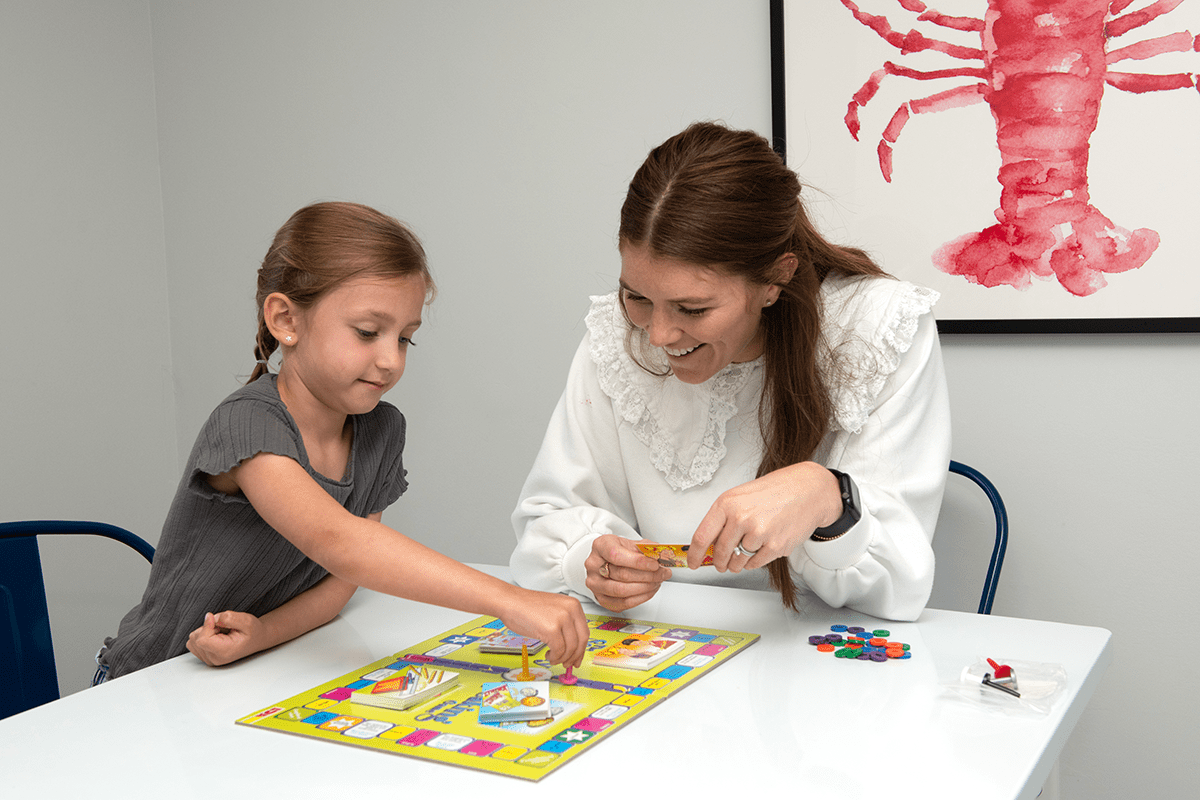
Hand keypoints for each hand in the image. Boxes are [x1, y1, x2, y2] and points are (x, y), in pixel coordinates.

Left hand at [186, 610, 265, 666]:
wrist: (256, 640)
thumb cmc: (253, 631)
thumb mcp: (246, 620)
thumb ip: (229, 618)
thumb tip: (212, 618)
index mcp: (224, 652)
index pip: (202, 640)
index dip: (206, 626)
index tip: (216, 619)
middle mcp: (214, 659)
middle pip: (196, 638)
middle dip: (207, 627)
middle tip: (224, 628)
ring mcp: (208, 659)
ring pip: (193, 639)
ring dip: (205, 631)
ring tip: (221, 632)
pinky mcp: (204, 656)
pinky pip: (193, 642)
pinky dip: (202, 636)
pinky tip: (215, 636)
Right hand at [494, 588, 588, 668]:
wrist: (510, 601)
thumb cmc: (527, 606)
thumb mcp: (554, 610)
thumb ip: (566, 624)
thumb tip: (573, 646)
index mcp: (574, 604)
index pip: (584, 631)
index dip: (581, 648)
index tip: (577, 657)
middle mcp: (571, 610)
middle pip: (581, 641)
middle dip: (575, 656)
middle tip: (568, 664)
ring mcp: (562, 619)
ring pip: (570, 648)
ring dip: (562, 658)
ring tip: (553, 658)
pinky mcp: (551, 629)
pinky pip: (559, 650)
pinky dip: (555, 657)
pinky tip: (548, 655)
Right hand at [585, 534, 671, 611]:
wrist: (608, 560)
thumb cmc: (620, 551)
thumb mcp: (632, 543)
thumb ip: (646, 549)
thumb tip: (662, 558)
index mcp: (600, 546)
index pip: (616, 555)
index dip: (638, 562)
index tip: (655, 564)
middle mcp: (593, 565)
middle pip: (622, 574)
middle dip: (648, 575)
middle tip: (663, 573)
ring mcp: (595, 583)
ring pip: (622, 591)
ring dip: (645, 588)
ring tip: (657, 582)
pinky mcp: (600, 599)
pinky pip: (622, 603)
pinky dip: (640, 599)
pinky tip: (649, 591)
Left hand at [690, 462, 842, 572]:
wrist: (809, 490)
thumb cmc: (776, 490)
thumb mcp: (741, 496)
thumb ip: (724, 518)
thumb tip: (708, 543)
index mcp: (727, 503)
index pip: (702, 536)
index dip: (694, 555)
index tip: (693, 563)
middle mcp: (741, 518)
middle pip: (719, 553)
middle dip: (718, 562)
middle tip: (721, 563)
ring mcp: (758, 533)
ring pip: (737, 561)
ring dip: (736, 564)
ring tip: (744, 553)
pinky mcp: (775, 546)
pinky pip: (755, 564)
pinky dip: (754, 562)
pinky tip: (760, 549)